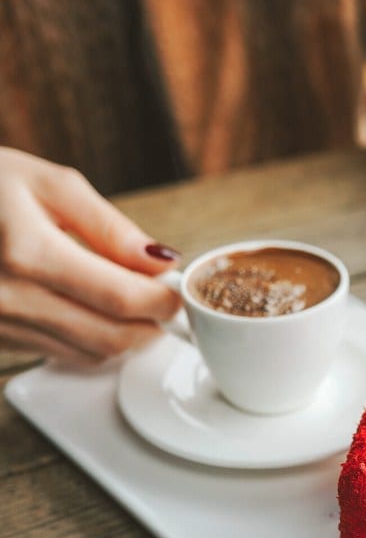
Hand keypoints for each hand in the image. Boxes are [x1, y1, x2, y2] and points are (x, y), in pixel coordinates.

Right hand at [0, 148, 181, 363]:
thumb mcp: (46, 184)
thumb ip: (109, 226)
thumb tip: (159, 260)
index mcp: (28, 253)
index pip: (119, 298)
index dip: (161, 301)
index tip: (177, 291)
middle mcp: (11, 299)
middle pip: (110, 337)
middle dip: (150, 325)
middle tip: (162, 301)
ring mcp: (1, 325)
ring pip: (88, 353)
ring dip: (123, 336)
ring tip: (130, 301)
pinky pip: (60, 353)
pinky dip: (90, 339)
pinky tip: (91, 309)